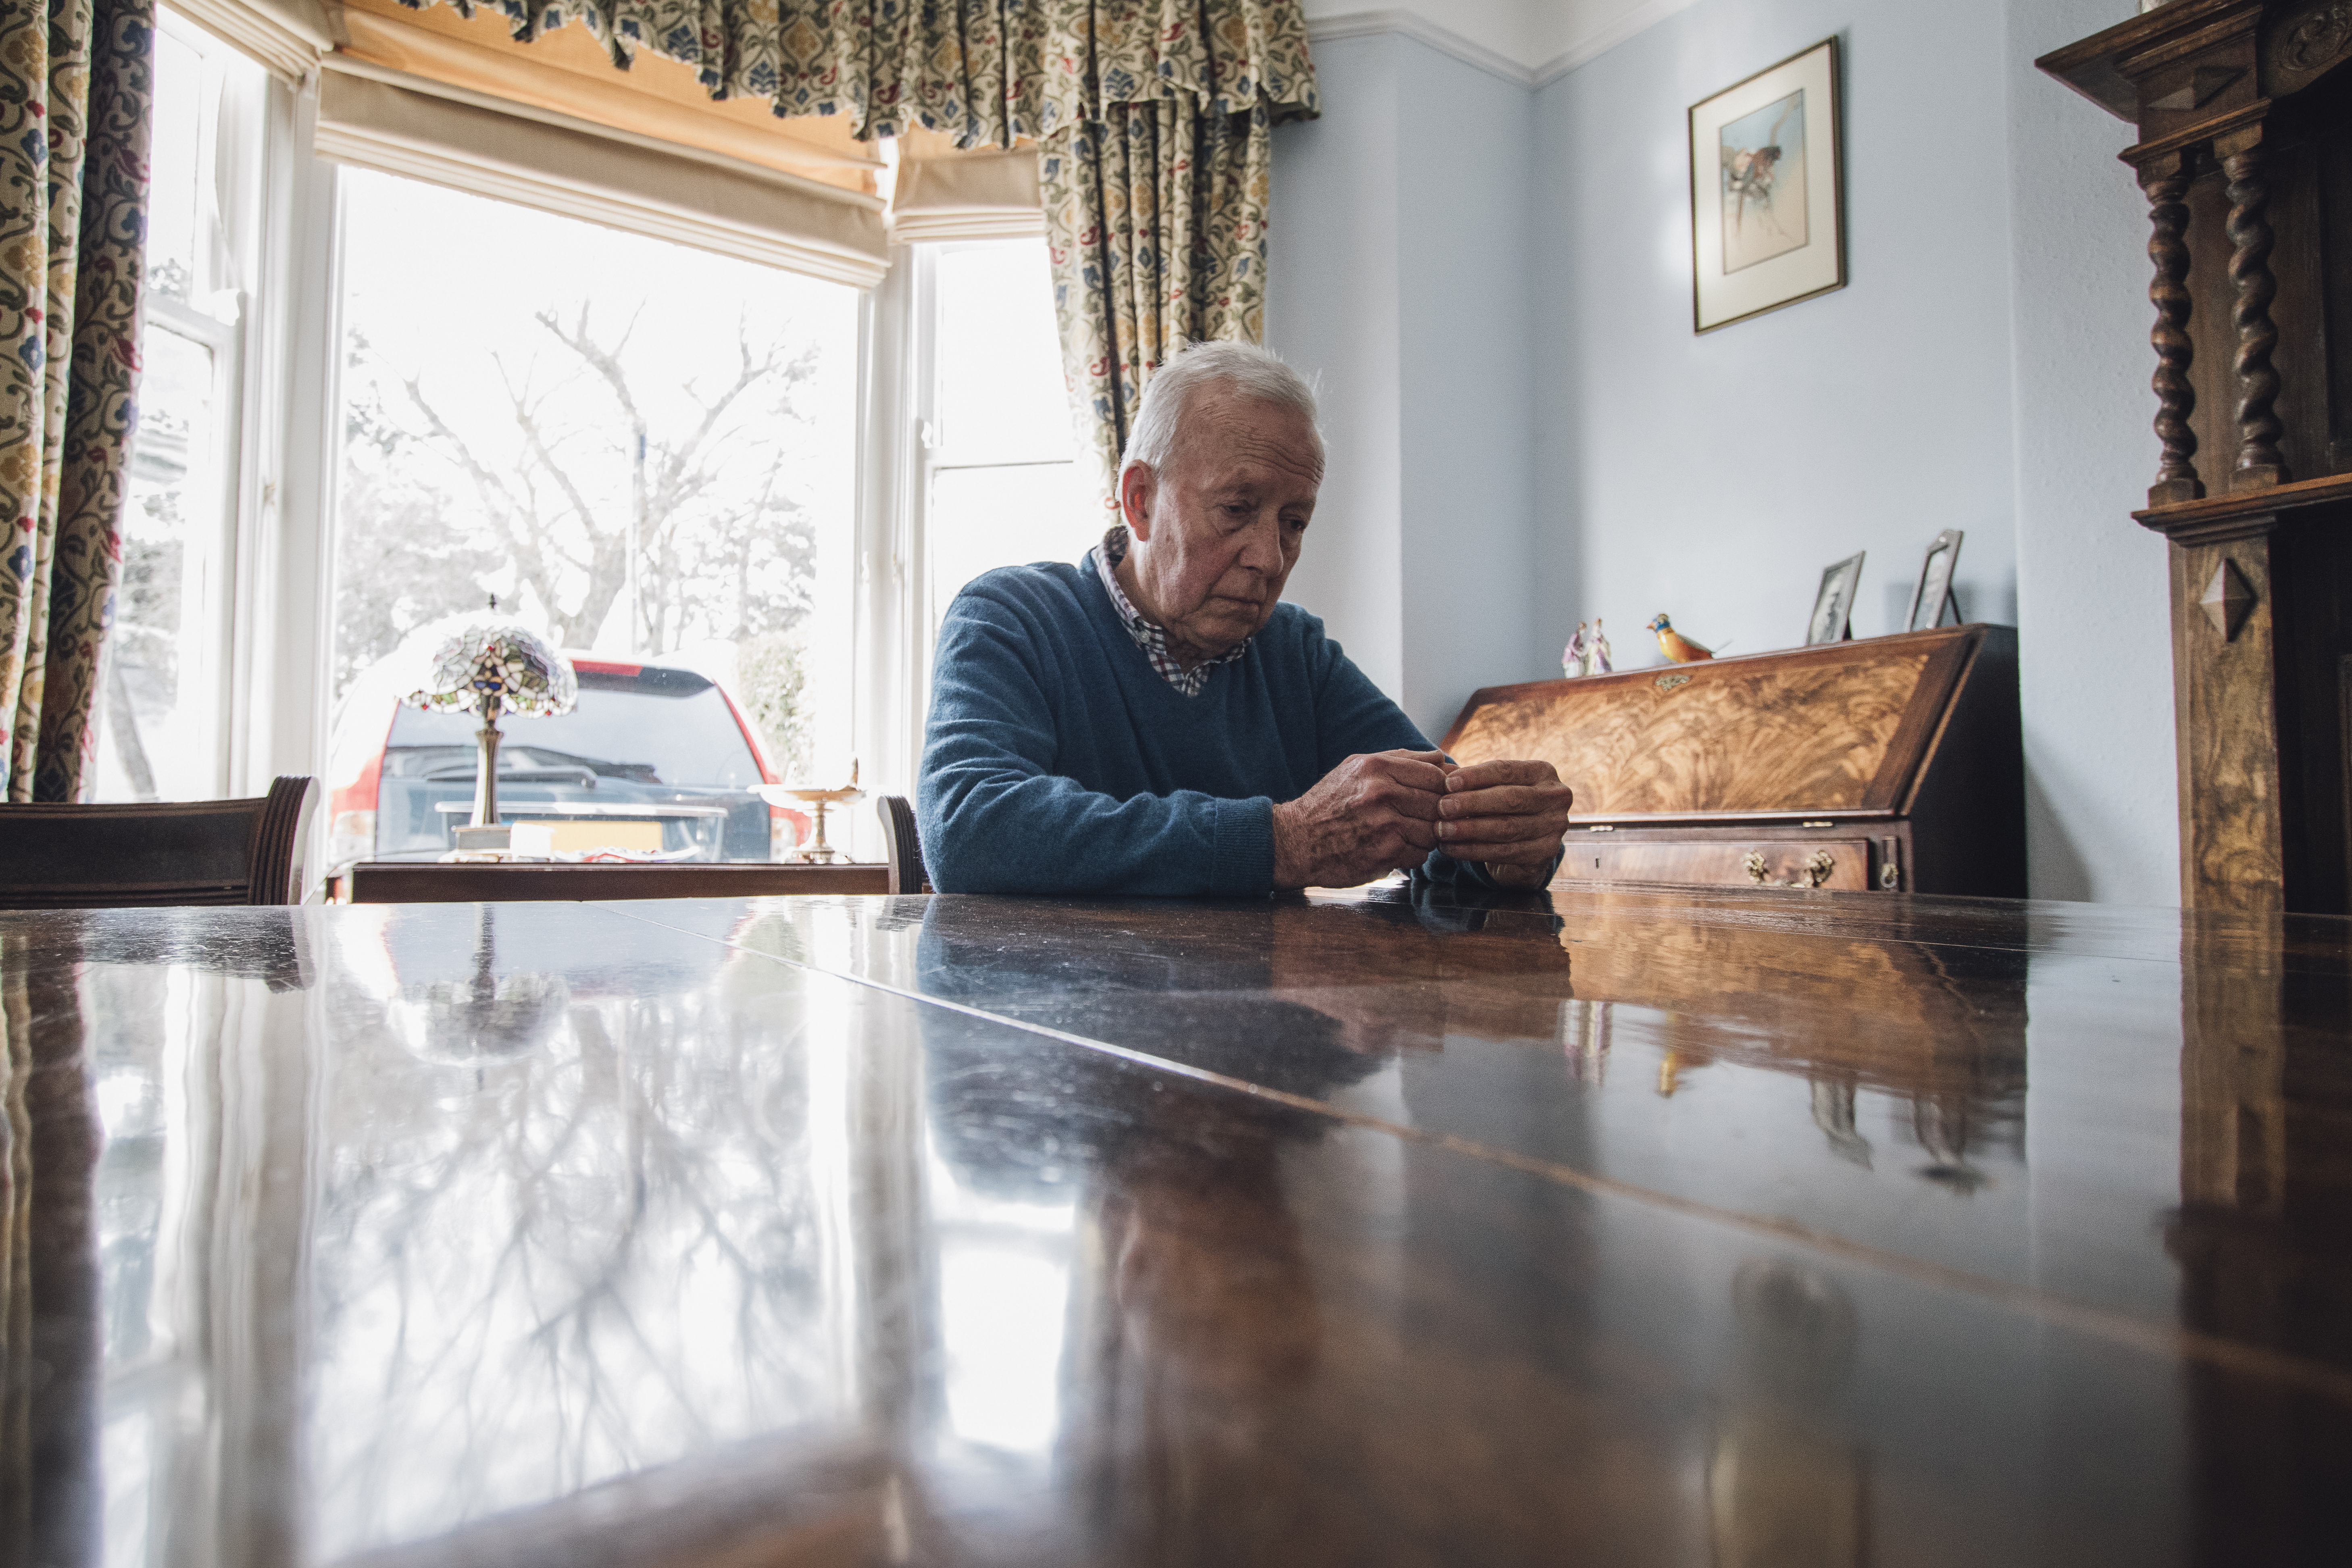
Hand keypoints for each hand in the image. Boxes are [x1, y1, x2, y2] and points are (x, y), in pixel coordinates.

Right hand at [1271, 750, 1449, 887]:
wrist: (1294, 841)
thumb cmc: (1329, 803)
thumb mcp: (1356, 768)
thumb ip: (1400, 759)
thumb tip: (1441, 758)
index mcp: (1377, 767)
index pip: (1435, 774)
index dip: (1441, 788)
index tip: (1433, 797)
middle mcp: (1382, 793)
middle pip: (1439, 804)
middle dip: (1434, 814)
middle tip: (1419, 819)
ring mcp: (1384, 824)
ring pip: (1433, 831)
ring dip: (1424, 837)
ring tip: (1403, 835)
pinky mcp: (1384, 853)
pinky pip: (1420, 855)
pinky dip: (1411, 855)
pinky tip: (1393, 849)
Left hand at [1435, 759, 1572, 887]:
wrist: (1524, 845)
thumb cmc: (1502, 807)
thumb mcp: (1494, 787)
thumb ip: (1474, 781)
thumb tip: (1445, 775)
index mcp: (1543, 772)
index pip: (1507, 770)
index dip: (1475, 776)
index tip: (1448, 783)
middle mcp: (1556, 798)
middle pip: (1510, 798)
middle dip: (1472, 803)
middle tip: (1442, 808)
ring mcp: (1554, 828)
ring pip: (1506, 828)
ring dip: (1469, 830)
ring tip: (1441, 830)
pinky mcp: (1544, 855)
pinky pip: (1503, 852)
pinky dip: (1472, 850)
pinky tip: (1450, 848)